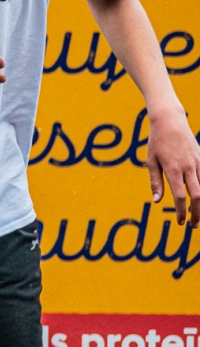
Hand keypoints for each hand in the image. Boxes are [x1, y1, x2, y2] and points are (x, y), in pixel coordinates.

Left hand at [145, 108, 199, 225]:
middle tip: (193, 225)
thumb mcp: (151, 161)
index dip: (181, 211)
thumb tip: (157, 202)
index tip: (180, 222)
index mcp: (173, 169)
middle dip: (197, 213)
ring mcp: (198, 162)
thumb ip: (155, 182)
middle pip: (197, 195)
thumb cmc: (157, 143)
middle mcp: (188, 167)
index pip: (179, 196)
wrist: (170, 122)